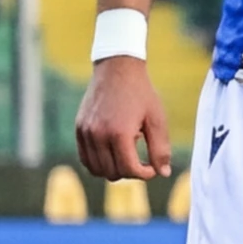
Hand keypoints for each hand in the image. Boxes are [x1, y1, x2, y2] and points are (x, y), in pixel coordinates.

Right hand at [72, 51, 166, 181]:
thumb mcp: (157, 119)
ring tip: (128, 156)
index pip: (128, 169)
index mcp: (119, 133)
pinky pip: (85, 158)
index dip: (144, 174)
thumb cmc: (141, 93)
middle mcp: (98, 135)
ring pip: (96, 169)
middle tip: (142, 163)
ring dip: (114, 170)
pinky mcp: (79, 129)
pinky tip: (114, 153)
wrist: (117, 69)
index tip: (152, 168)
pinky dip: (99, 163)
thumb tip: (163, 173)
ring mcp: (85, 133)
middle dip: (130, 173)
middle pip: (112, 173)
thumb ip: (160, 148)